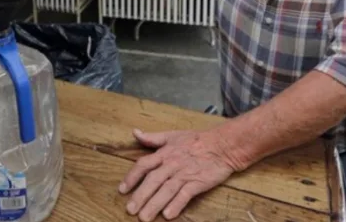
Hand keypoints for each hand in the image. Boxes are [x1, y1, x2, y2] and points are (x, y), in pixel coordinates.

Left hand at [119, 128, 236, 220]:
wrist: (223, 145)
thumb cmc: (196, 140)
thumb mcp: (172, 135)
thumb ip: (152, 137)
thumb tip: (135, 132)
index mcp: (164, 153)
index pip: (143, 165)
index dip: (131, 177)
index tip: (122, 190)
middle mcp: (171, 164)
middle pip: (153, 180)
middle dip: (140, 195)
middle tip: (130, 210)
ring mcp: (185, 174)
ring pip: (166, 190)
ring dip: (154, 204)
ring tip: (144, 217)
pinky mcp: (198, 183)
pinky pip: (185, 195)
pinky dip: (176, 204)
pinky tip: (168, 215)